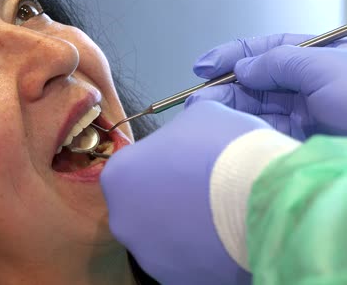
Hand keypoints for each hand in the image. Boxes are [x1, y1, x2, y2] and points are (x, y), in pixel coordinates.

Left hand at [101, 101, 264, 283]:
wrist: (265, 202)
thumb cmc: (225, 149)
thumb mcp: (203, 115)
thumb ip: (182, 124)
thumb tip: (188, 131)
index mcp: (119, 174)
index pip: (134, 165)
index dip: (163, 161)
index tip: (188, 162)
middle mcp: (121, 218)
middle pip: (143, 204)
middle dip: (169, 197)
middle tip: (204, 189)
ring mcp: (146, 253)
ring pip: (163, 236)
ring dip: (183, 226)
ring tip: (220, 216)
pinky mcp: (173, 279)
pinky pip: (185, 260)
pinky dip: (200, 251)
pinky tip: (225, 239)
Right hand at [187, 33, 346, 139]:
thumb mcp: (328, 70)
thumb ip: (280, 62)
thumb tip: (244, 67)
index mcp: (322, 58)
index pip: (270, 49)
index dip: (234, 55)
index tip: (204, 66)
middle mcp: (312, 86)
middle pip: (258, 82)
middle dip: (226, 88)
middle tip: (198, 99)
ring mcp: (307, 116)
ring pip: (258, 110)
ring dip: (229, 112)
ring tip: (202, 116)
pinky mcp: (301, 144)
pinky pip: (265, 134)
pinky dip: (243, 133)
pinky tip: (226, 133)